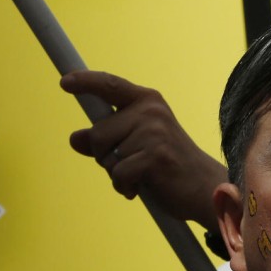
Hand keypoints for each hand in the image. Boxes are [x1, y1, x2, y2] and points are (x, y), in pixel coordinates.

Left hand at [60, 71, 228, 235]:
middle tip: (132, 164)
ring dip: (117, 174)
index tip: (65, 82)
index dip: (85, 82)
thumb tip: (75, 138)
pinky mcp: (155, 156)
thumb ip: (107, 140)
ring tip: (142, 175)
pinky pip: (118, 174)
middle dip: (105, 156)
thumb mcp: (137, 145)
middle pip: (98, 134)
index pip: (110, 86)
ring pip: (106, 157)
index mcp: (148, 102)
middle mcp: (151, 111)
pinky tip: (143, 186)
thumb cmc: (169, 167)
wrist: (205, 188)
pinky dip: (124, 187)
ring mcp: (154, 132)